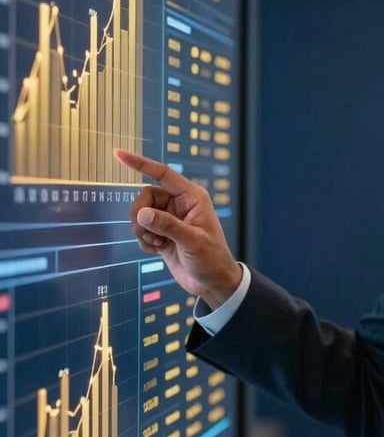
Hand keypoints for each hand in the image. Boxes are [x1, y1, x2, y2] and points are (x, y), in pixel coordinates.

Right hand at [114, 148, 242, 308]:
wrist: (211, 283)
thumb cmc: (211, 259)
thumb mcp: (192, 241)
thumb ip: (167, 226)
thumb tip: (142, 214)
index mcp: (192, 197)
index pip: (163, 174)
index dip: (140, 163)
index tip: (118, 154)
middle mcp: (179, 205)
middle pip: (145, 197)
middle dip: (140, 214)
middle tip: (146, 232)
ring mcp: (169, 219)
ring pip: (140, 214)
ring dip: (142, 231)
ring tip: (159, 244)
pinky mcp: (162, 234)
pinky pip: (142, 230)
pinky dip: (145, 241)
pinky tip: (160, 250)